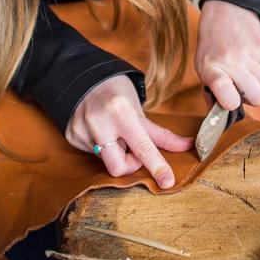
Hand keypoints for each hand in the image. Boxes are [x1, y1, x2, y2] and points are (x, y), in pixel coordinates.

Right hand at [64, 74, 193, 187]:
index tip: (168, 182)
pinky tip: (98, 130)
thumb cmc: (116, 94)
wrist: (84, 77)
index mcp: (121, 111)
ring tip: (113, 134)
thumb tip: (188, 146)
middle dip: (130, 164)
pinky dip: (100, 147)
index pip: (142, 145)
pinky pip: (91, 155)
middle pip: (118, 166)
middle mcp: (99, 121)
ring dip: (115, 153)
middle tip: (132, 149)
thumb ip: (160, 133)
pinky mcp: (71, 136)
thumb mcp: (138, 110)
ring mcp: (81, 129)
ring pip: (105, 162)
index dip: (156, 165)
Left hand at [195, 0, 259, 110]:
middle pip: (257, 97)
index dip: (229, 101)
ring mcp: (250, 54)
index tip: (230, 102)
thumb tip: (220, 116)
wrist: (227, 8)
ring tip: (245, 75)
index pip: (223, 88)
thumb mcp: (202, 64)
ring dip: (257, 87)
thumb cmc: (212, 42)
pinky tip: (250, 64)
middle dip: (251, 99)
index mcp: (211, 66)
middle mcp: (232, 61)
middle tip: (240, 90)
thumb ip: (211, 90)